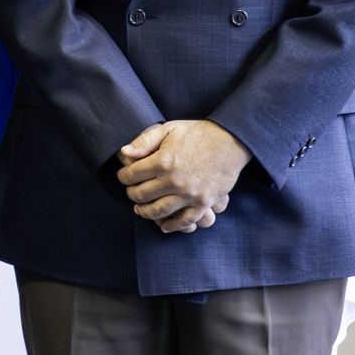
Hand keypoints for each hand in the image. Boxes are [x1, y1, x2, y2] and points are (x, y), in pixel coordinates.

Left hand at [117, 120, 248, 232]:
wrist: (231, 141)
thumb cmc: (198, 133)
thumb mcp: (168, 129)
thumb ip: (144, 140)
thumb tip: (124, 152)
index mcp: (162, 161)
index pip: (131, 175)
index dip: (123, 176)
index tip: (124, 177)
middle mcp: (173, 180)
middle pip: (141, 194)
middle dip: (132, 194)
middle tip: (132, 192)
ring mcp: (189, 194)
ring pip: (158, 211)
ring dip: (145, 212)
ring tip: (140, 209)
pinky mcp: (204, 202)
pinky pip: (185, 220)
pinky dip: (172, 225)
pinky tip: (164, 225)